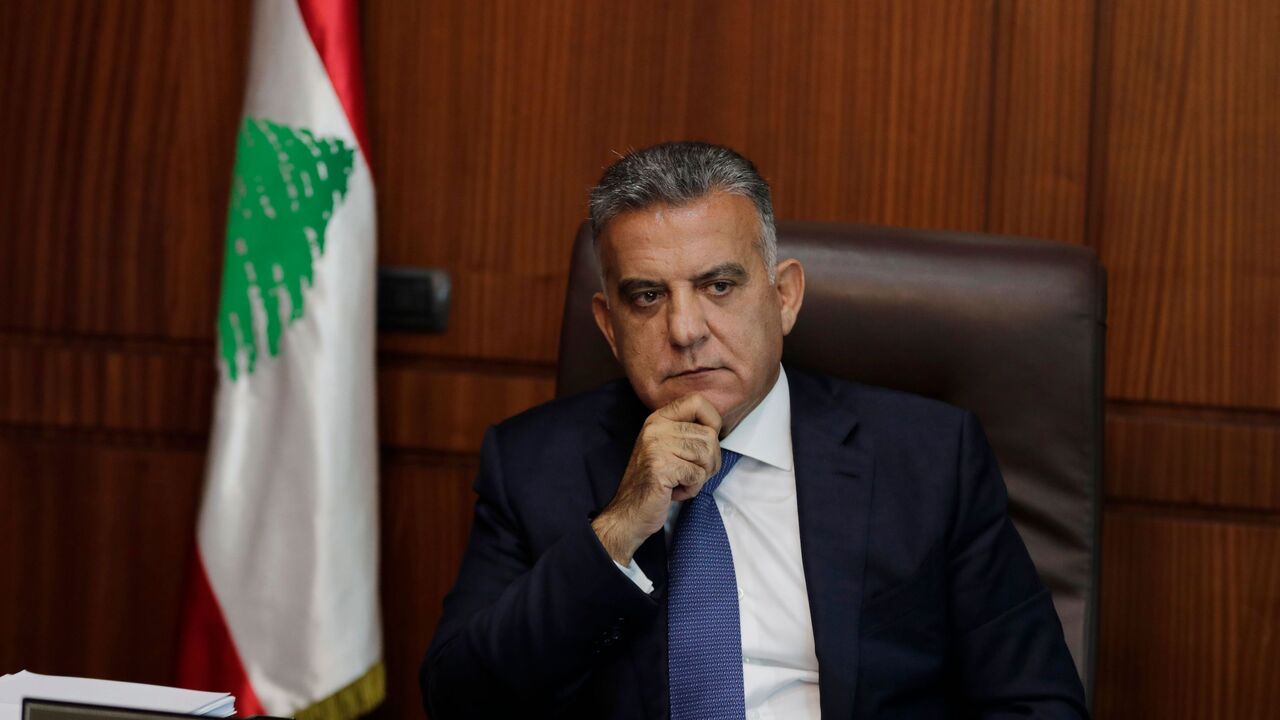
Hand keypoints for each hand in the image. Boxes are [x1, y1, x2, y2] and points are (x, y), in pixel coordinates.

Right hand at [592, 393, 722, 564]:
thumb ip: (688, 434)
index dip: (713, 422)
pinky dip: (692, 489)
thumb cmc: (654, 483)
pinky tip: (675, 491)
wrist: (629, 513)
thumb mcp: (668, 448)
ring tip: (681, 482)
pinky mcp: (660, 466)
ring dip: (701, 476)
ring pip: (707, 454)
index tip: (706, 444)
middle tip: (692, 474)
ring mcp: (656, 446)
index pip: (698, 402)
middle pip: (709, 435)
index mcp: (658, 419)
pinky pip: (697, 475)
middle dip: (710, 461)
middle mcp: (656, 428)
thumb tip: (718, 430)